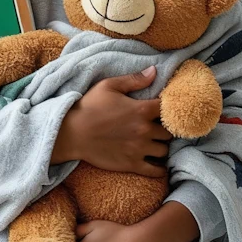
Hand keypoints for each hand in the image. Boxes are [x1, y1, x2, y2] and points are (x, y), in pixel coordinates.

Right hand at [51, 67, 172, 176]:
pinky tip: (157, 165)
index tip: (164, 110)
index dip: (168, 108)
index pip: (167, 108)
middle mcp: (144, 130)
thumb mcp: (109, 86)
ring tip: (155, 143)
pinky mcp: (131, 164)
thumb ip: (134, 79)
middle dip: (165, 129)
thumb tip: (155, 71)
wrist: (71, 133)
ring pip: (164, 151)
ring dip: (161, 146)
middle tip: (159, 128)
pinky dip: (159, 169)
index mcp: (141, 109)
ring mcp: (139, 149)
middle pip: (169, 132)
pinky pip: (155, 171)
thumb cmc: (89, 106)